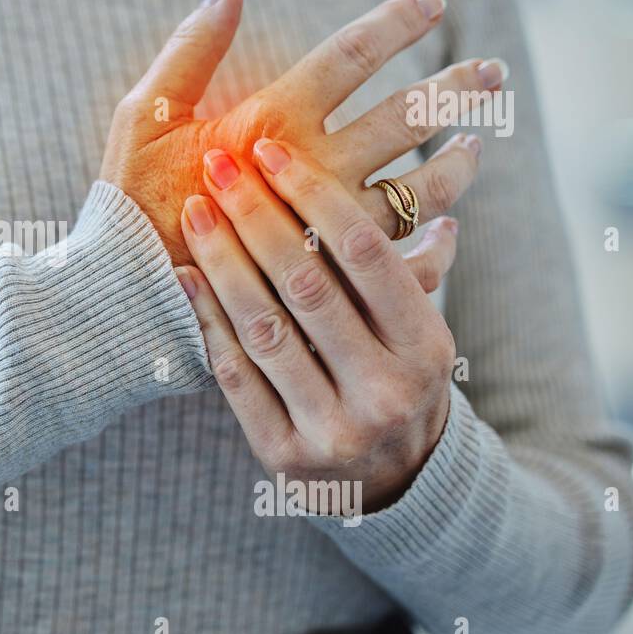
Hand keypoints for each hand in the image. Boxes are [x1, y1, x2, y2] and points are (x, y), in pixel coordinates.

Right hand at [99, 0, 500, 265]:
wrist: (129, 293)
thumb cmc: (133, 200)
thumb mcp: (145, 115)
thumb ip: (191, 48)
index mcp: (268, 124)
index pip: (349, 56)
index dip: (395, 23)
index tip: (432, 2)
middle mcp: (311, 172)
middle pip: (406, 117)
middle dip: (455, 88)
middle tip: (491, 72)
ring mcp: (329, 229)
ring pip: (421, 189)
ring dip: (458, 163)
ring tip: (476, 143)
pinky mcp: (332, 281)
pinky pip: (405, 262)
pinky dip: (436, 244)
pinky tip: (450, 226)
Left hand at [176, 139, 465, 511]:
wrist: (394, 485)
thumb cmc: (399, 382)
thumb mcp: (422, 333)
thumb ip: (416, 264)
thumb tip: (451, 171)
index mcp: (426, 348)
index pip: (366, 253)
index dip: (314, 194)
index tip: (270, 148)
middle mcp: (384, 390)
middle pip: (308, 285)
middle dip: (257, 216)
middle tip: (219, 164)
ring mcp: (332, 428)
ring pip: (265, 328)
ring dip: (222, 260)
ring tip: (194, 210)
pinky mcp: (282, 454)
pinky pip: (235, 375)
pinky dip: (205, 320)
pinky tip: (180, 274)